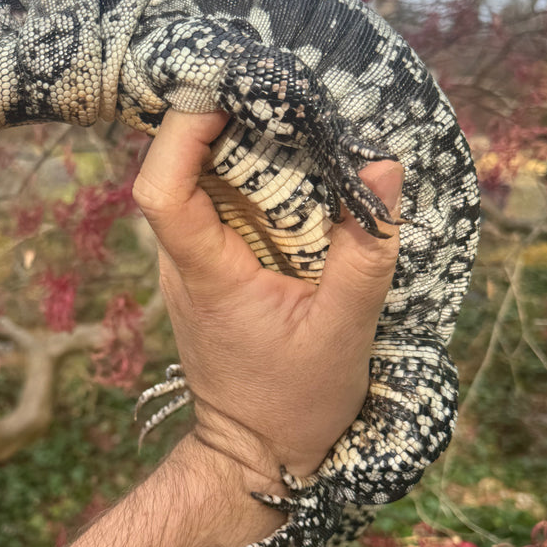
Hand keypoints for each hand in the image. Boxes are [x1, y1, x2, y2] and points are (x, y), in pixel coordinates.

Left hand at [133, 109, 401, 490]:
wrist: (255, 455)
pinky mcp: (204, 276)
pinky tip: (284, 170)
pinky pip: (211, 211)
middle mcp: (182, 266)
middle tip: (273, 92)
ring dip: (230, 149)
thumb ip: (366, 253)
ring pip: (192, 189)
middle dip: (215, 123)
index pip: (162, 189)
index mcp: (206, 275)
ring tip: (285, 118)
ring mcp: (188, 271)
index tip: (228, 93)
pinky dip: (241, 181)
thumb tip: (384, 171)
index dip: (181, 132)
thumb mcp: (345, 330)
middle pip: (174, 173)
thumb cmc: (295, 403)